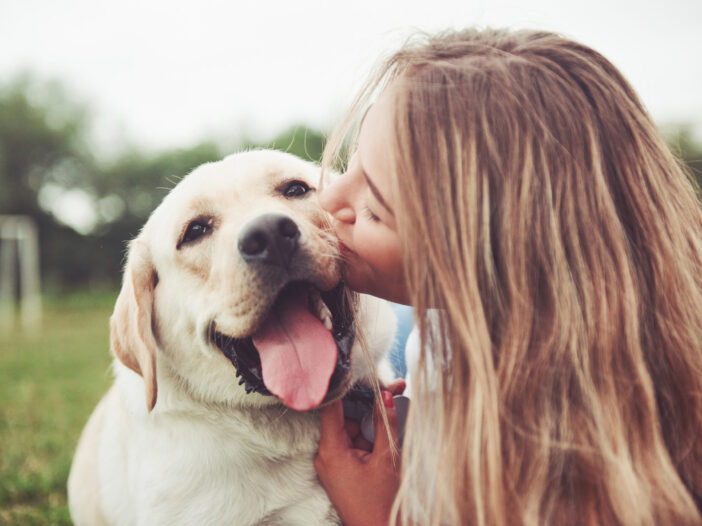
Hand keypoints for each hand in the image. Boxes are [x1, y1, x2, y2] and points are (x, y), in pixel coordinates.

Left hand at [315, 381, 405, 525]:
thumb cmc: (381, 503)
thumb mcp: (386, 459)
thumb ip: (384, 423)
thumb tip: (385, 394)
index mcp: (331, 450)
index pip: (331, 407)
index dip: (343, 387)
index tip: (353, 367)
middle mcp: (326, 454)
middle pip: (345, 416)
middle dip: (369, 403)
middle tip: (395, 388)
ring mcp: (333, 463)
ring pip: (352, 428)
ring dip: (372, 420)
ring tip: (396, 406)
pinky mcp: (341, 469)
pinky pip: (354, 443)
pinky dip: (369, 435)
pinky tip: (388, 429)